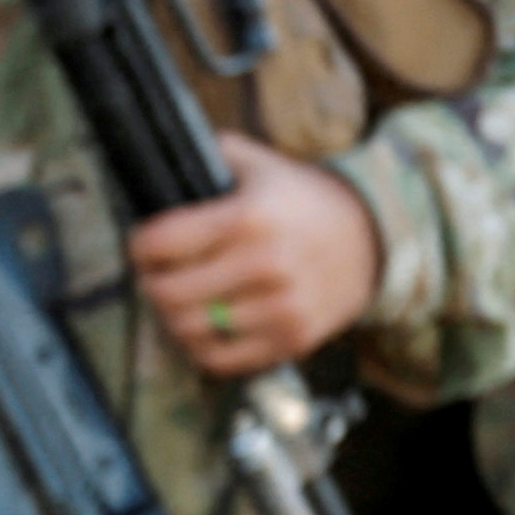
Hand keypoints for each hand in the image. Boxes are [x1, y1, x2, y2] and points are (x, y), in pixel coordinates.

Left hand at [126, 134, 380, 380]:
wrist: (374, 237)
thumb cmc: (304, 200)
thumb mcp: (261, 165)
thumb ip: (211, 156)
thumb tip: (161, 155)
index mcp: (250, 217)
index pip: (161, 242)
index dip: (139, 245)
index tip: (142, 245)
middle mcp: (266, 265)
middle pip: (167, 292)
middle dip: (150, 282)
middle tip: (155, 274)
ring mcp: (282, 307)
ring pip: (188, 329)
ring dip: (172, 316)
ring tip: (179, 298)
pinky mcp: (293, 339)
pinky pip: (219, 359)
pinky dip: (200, 345)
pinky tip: (203, 324)